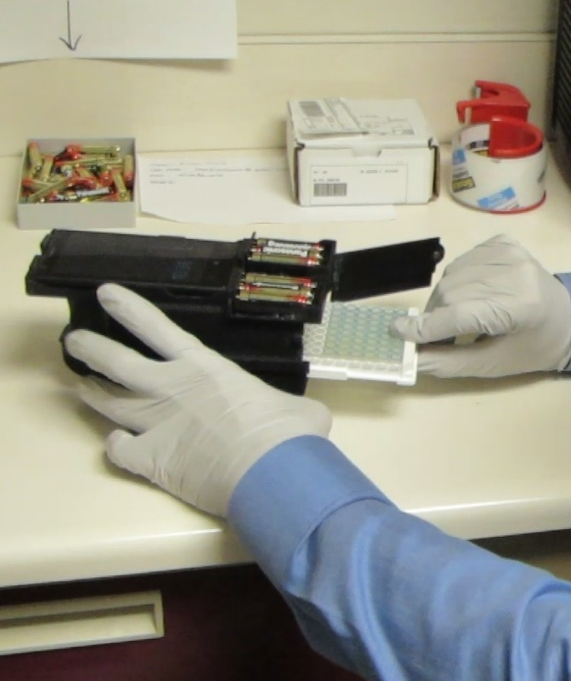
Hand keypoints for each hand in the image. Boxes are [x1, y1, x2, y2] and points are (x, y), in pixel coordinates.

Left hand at [64, 284, 332, 516]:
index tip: (105, 293)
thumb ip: (283, 407)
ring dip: (92, 393)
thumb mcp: (297, 406)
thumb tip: (300, 418)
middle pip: (117, 363)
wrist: (270, 471)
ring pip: (108, 404)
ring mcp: (155, 426)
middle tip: (75, 342)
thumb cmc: (289, 431)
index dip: (130, 309)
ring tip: (80, 386)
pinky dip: (113, 447)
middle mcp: (171, 390)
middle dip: (91, 349)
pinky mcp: (151, 460)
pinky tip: (115, 445)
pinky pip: (118, 451)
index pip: (158, 329)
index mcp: (205, 368)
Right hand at [389, 234, 570, 377]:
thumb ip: (449, 361)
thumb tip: (410, 357)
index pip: (461, 313)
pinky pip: (464, 260)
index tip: (397, 333)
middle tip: (437, 337)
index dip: (426, 326)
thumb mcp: (493, 364)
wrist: (569, 319)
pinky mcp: (504, 243)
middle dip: (435, 317)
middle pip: (452, 293)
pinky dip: (458, 280)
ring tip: (459, 318)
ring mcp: (510, 252)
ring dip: (445, 299)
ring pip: (452, 275)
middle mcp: (515, 272)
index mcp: (520, 306)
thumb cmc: (532, 348)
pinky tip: (473, 294)